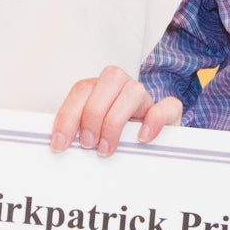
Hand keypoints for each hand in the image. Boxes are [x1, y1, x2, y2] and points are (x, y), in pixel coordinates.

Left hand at [50, 65, 182, 154]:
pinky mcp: (168, 112)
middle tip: (87, 143)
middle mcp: (122, 87)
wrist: (152, 146)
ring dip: (115, 121)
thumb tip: (60, 145)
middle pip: (107, 82)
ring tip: (107, 147)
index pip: (82, 90)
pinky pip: (167, 106)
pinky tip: (142, 137)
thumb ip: (78, 132)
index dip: (68, 116)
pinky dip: (154, 121)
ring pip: (134, 91)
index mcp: (100, 88)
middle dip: (92, 115)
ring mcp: (146, 98)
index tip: (60, 143)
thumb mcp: (91, 133)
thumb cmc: (116, 139)